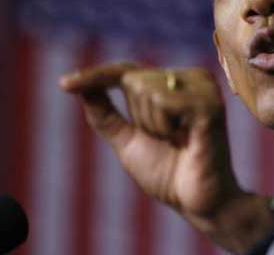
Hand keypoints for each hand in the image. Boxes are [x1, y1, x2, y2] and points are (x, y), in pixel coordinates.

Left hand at [59, 63, 273, 252]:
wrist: (196, 201)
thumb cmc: (167, 173)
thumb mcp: (128, 141)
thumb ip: (107, 114)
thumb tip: (80, 87)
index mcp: (176, 84)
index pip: (127, 71)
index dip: (95, 76)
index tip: (63, 85)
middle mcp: (192, 78)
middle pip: (134, 79)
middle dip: (139, 117)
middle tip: (167, 140)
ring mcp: (204, 88)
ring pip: (145, 88)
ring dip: (152, 125)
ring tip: (178, 141)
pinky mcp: (209, 104)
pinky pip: (163, 102)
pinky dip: (164, 127)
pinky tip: (187, 139)